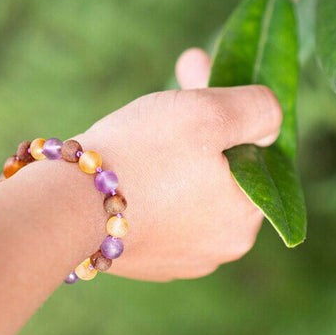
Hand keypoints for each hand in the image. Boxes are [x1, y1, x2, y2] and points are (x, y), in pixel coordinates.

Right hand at [75, 48, 280, 280]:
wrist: (65, 207)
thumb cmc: (141, 155)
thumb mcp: (209, 112)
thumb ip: (257, 109)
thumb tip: (270, 119)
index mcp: (246, 217)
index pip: (254, 151)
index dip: (229, 110)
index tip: (197, 73)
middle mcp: (220, 248)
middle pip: (220, 172)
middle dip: (199, 128)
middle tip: (167, 88)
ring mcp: (177, 260)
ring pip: (185, 192)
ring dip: (170, 157)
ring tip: (136, 128)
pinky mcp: (139, 261)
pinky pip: (154, 213)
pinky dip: (145, 187)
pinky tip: (120, 168)